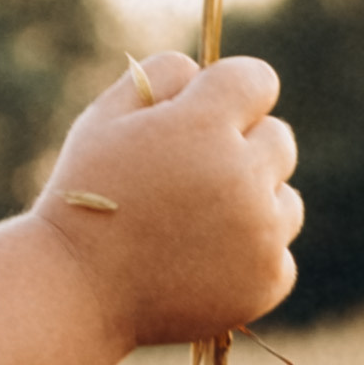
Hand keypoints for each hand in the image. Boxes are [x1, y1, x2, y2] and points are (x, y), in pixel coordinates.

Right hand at [36, 52, 301, 350]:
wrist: (77, 292)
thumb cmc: (84, 199)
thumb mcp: (103, 119)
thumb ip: (158, 76)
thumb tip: (205, 71)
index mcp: (204, 126)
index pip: (258, 80)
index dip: (231, 93)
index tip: (209, 114)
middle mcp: (243, 176)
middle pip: (279, 139)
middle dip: (243, 149)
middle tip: (192, 178)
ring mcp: (262, 234)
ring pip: (286, 200)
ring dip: (254, 205)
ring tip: (195, 225)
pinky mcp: (268, 281)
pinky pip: (280, 253)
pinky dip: (251, 259)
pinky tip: (202, 263)